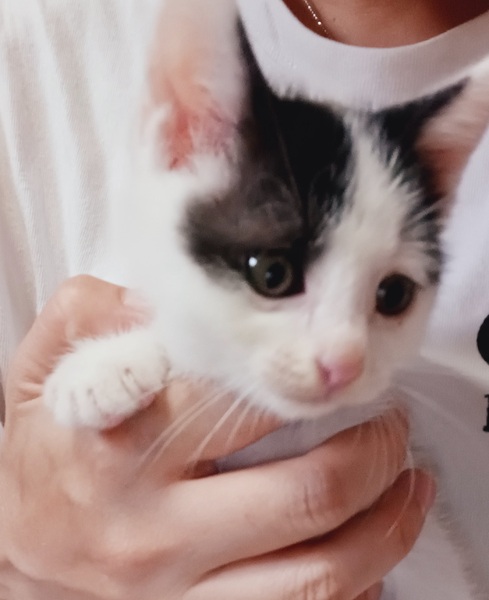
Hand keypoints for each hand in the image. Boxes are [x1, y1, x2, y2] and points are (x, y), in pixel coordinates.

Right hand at [0, 275, 434, 599]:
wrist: (12, 561)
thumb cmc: (42, 464)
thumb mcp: (42, 378)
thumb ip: (87, 318)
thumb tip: (155, 296)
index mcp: (118, 443)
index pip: (237, 396)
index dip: (303, 376)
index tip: (334, 363)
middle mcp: (153, 525)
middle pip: (305, 491)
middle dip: (375, 451)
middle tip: (391, 421)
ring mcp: (180, 591)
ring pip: (321, 570)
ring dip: (387, 522)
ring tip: (408, 481)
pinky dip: (359, 582)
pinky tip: (376, 546)